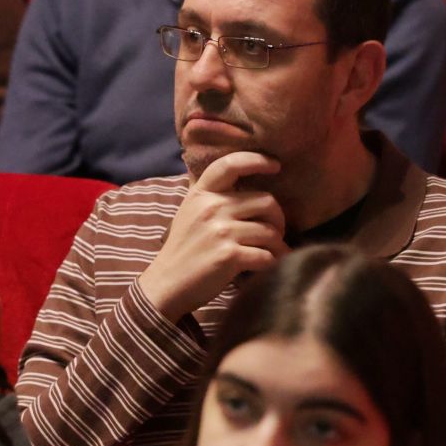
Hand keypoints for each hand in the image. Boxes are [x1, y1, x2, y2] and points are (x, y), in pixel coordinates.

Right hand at [137, 151, 286, 320]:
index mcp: (201, 194)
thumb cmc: (183, 249)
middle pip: (266, 201)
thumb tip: (248, 186)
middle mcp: (212, 208)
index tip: (275, 165)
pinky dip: (272, 262)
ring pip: (270, 231)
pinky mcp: (229, 256)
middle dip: (278, 219)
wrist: (166, 284)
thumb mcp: (191, 213)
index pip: (230, 164)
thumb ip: (214, 197)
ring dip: (277, 245)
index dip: (257, 160)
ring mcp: (221, 231)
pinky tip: (267, 265)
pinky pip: (267, 255)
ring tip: (273, 252)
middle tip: (275, 232)